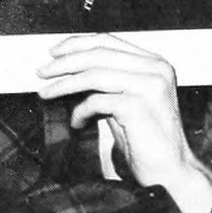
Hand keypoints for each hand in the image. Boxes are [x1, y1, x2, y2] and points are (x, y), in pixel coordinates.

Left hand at [36, 33, 211, 212]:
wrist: (169, 172)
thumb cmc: (144, 139)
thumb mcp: (124, 101)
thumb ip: (106, 81)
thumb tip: (69, 68)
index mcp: (154, 63)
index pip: (108, 41)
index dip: (77, 44)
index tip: (54, 52)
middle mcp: (156, 69)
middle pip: (98, 54)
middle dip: (64, 62)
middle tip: (42, 72)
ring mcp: (149, 86)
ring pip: (94, 74)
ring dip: (64, 84)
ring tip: (47, 93)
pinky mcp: (139, 106)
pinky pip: (97, 101)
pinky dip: (80, 111)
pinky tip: (77, 123)